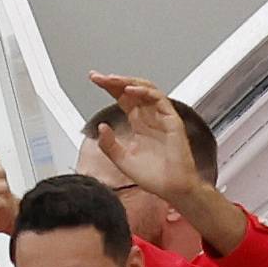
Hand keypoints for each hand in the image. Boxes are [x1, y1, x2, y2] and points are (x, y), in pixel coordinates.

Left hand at [87, 74, 245, 253]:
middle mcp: (150, 117)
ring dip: (128, 82)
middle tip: (99, 77)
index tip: (95, 79)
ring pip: (146, 89)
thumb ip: (109, 145)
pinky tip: (130, 90)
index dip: (109, 88)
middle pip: (132, 90)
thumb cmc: (154, 177)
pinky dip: (144, 92)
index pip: (123, 99)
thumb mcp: (123, 161)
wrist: (172, 189)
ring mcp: (161, 117)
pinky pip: (159, 99)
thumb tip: (100, 127)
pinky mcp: (172, 120)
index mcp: (139, 124)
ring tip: (112, 80)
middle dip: (115, 81)